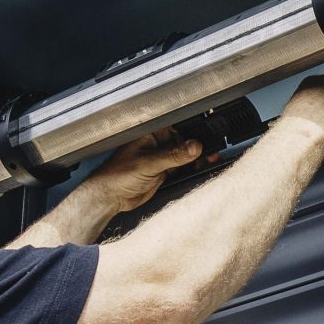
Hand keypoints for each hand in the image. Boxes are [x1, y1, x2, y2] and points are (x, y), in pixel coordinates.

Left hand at [78, 128, 205, 214]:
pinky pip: (182, 167)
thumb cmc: (116, 175)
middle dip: (198, 145)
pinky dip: (192, 168)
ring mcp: (161, 158)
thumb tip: (194, 146)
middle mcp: (156, 143)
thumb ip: (173, 155)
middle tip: (212, 148)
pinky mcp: (163, 171)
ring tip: (211, 158)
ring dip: (197, 157)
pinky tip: (201, 166)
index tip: (207, 132)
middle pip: (184, 140)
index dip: (192, 128)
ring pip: (185, 155)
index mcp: (149, 133)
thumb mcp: (149, 163)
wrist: (110, 197)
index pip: (176, 125)